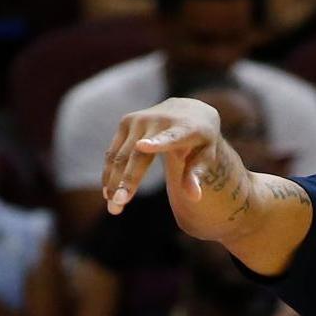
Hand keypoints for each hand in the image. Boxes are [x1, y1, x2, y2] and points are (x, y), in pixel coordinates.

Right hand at [101, 97, 221, 214]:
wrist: (189, 110)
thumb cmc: (201, 140)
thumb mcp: (206, 155)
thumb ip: (197, 174)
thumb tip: (194, 197)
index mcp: (184, 128)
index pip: (170, 137)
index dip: (157, 142)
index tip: (142, 146)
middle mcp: (159, 121)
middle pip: (137, 154)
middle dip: (127, 180)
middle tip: (118, 204)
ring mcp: (138, 120)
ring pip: (121, 155)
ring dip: (113, 180)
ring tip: (112, 206)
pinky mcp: (125, 122)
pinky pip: (114, 151)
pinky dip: (109, 172)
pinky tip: (108, 192)